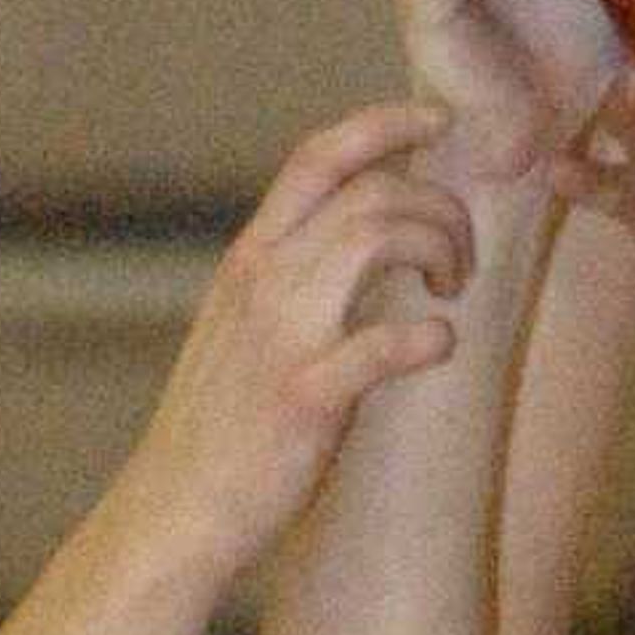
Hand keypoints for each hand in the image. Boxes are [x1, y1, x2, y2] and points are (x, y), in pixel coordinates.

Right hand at [129, 100, 472, 550]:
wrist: (174, 511)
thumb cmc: (223, 427)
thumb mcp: (243, 329)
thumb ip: (290, 278)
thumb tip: (353, 242)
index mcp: (252, 258)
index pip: (318, 157)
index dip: (384, 125)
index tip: (437, 122)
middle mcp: (263, 280)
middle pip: (370, 190)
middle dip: (439, 208)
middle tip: (459, 263)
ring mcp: (282, 335)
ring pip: (379, 237)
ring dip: (440, 251)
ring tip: (450, 294)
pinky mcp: (303, 397)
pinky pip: (378, 345)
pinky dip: (424, 337)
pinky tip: (440, 344)